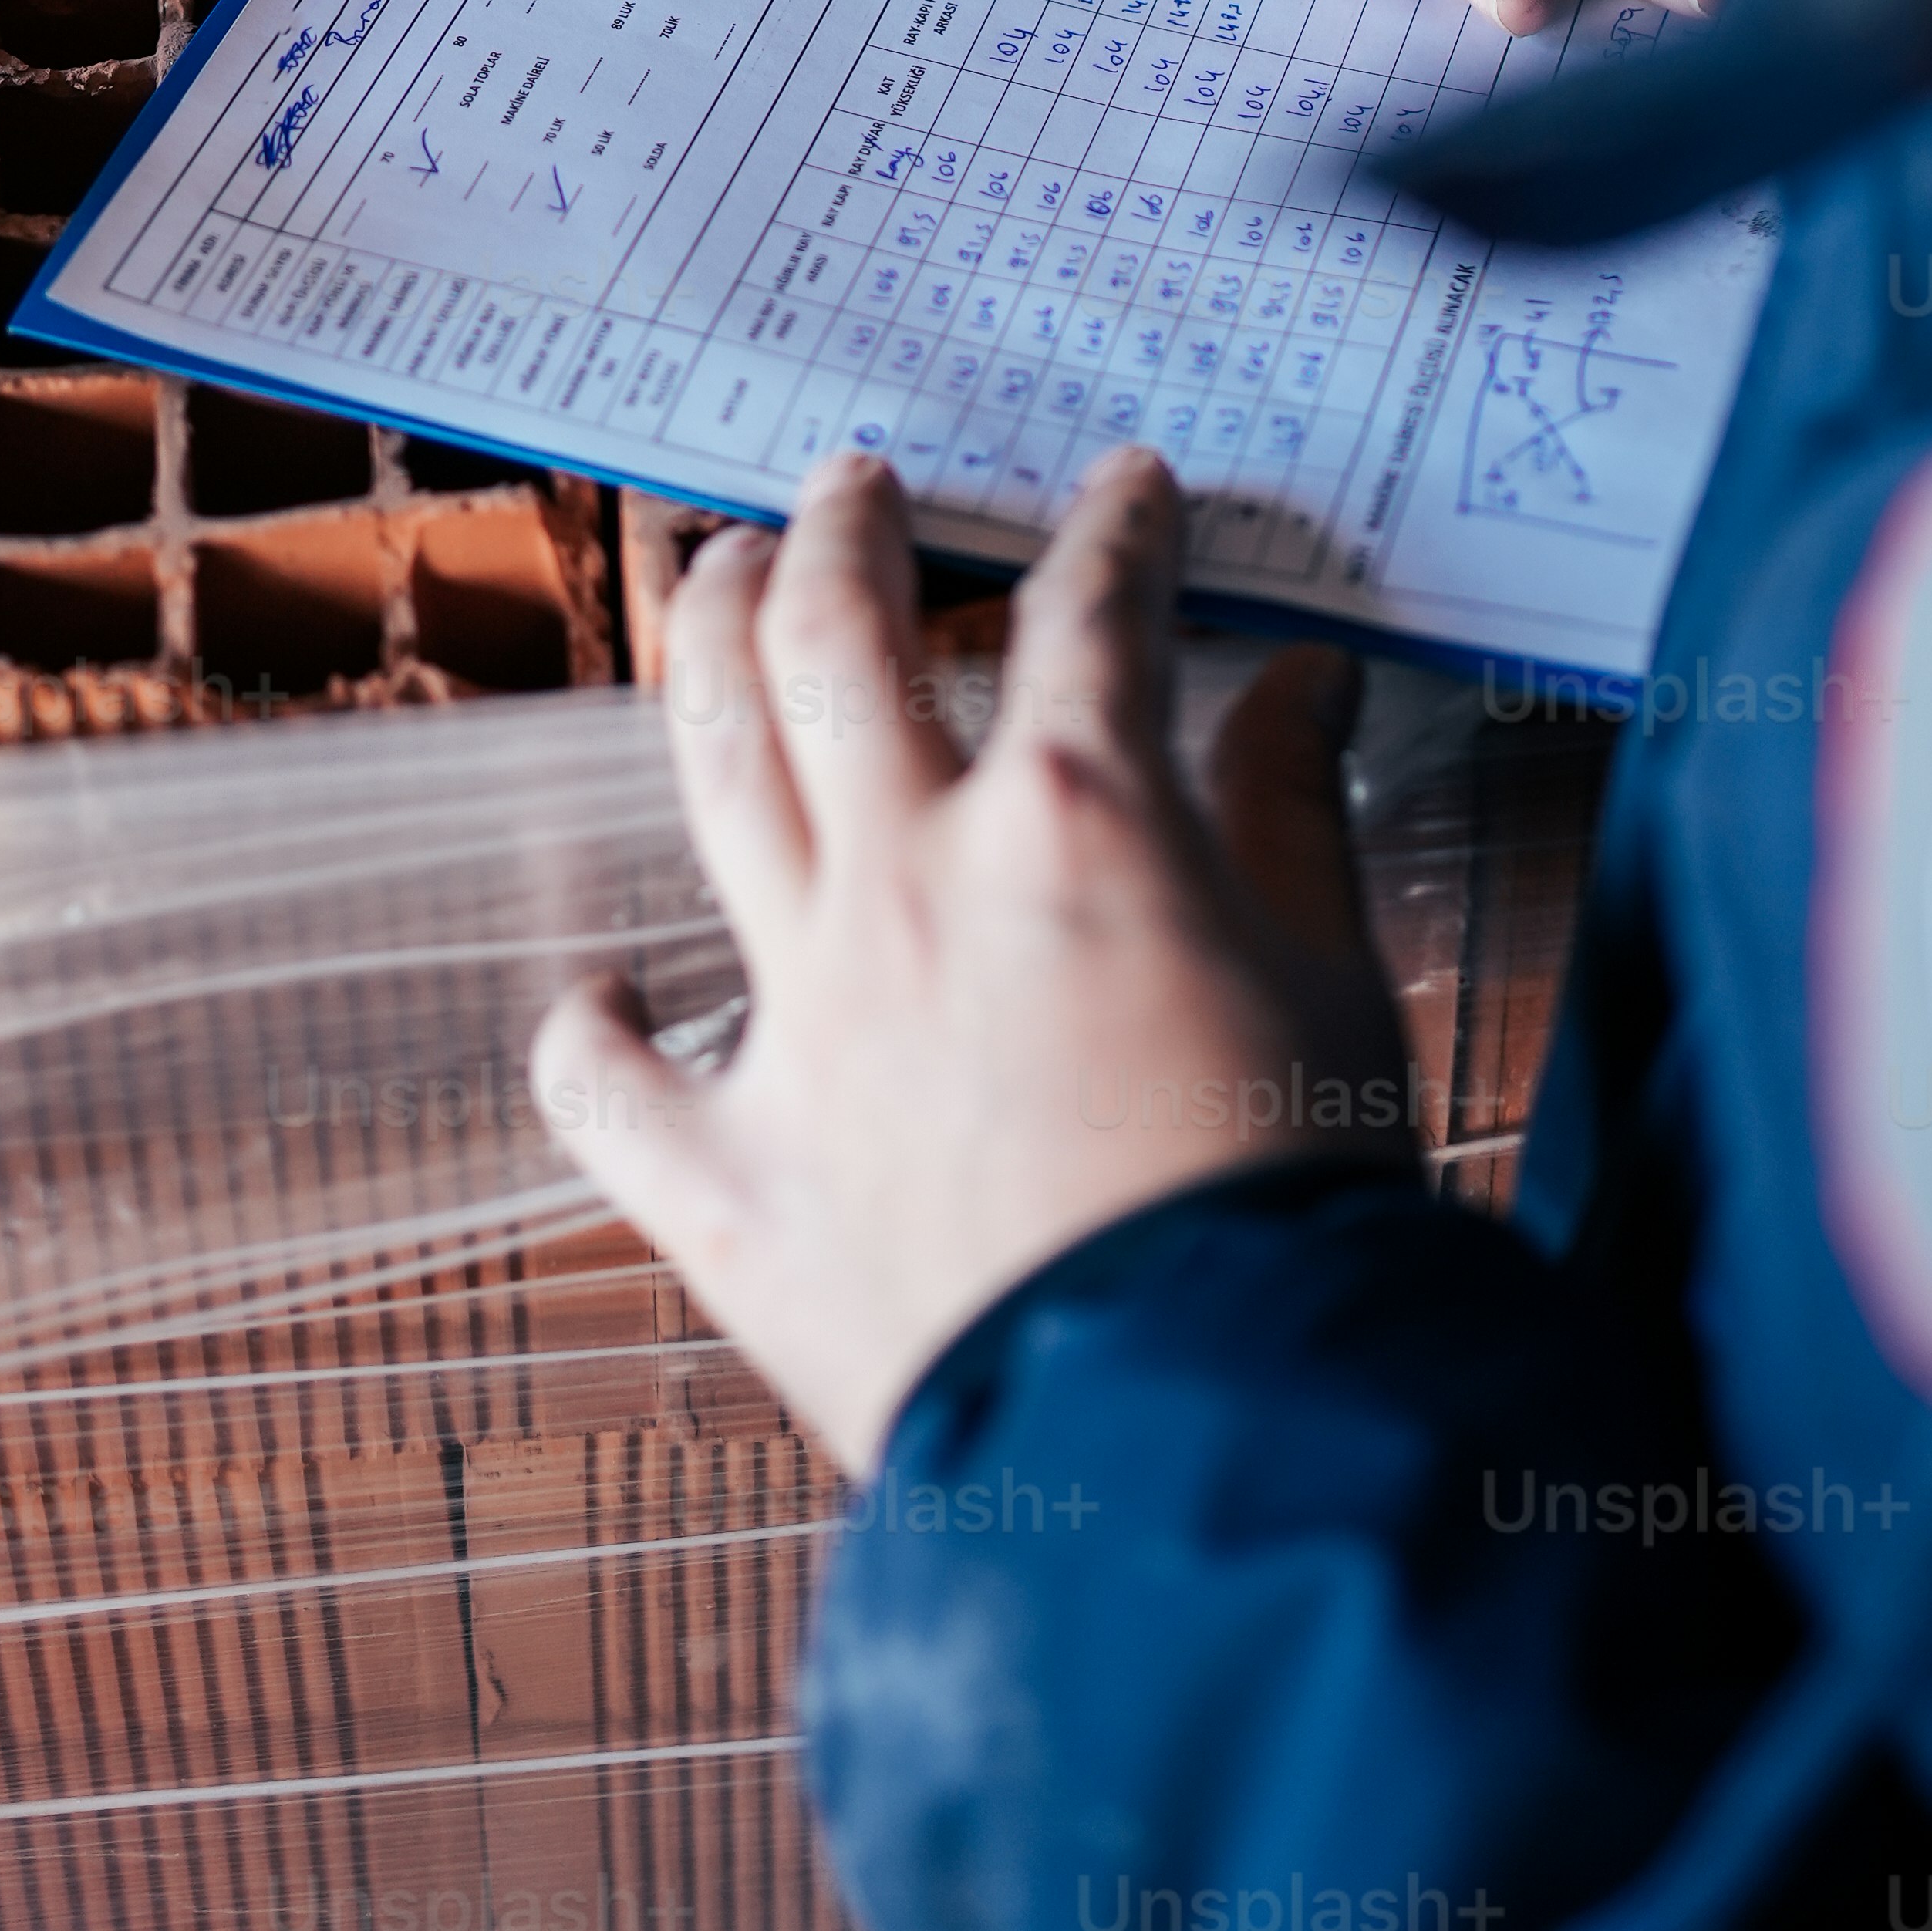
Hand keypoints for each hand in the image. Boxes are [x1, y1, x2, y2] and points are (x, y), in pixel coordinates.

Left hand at [529, 448, 1419, 1471]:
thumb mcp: (1337, 984)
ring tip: (713, 579)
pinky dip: (594, 1030)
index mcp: (1077, 823)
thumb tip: (1303, 692)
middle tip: (855, 489)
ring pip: (710, 769)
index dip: (1117, 531)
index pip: (1092, 610)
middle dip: (845, 533)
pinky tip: (603, 994)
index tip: (1126, 496)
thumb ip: (1294, 819)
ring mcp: (801, 1020)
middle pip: (834, 636)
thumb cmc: (1295, 1221)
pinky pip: (607, 1081)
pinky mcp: (730, 1175)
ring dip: (703, 647)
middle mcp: (914, 883)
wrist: (1199, 1441)